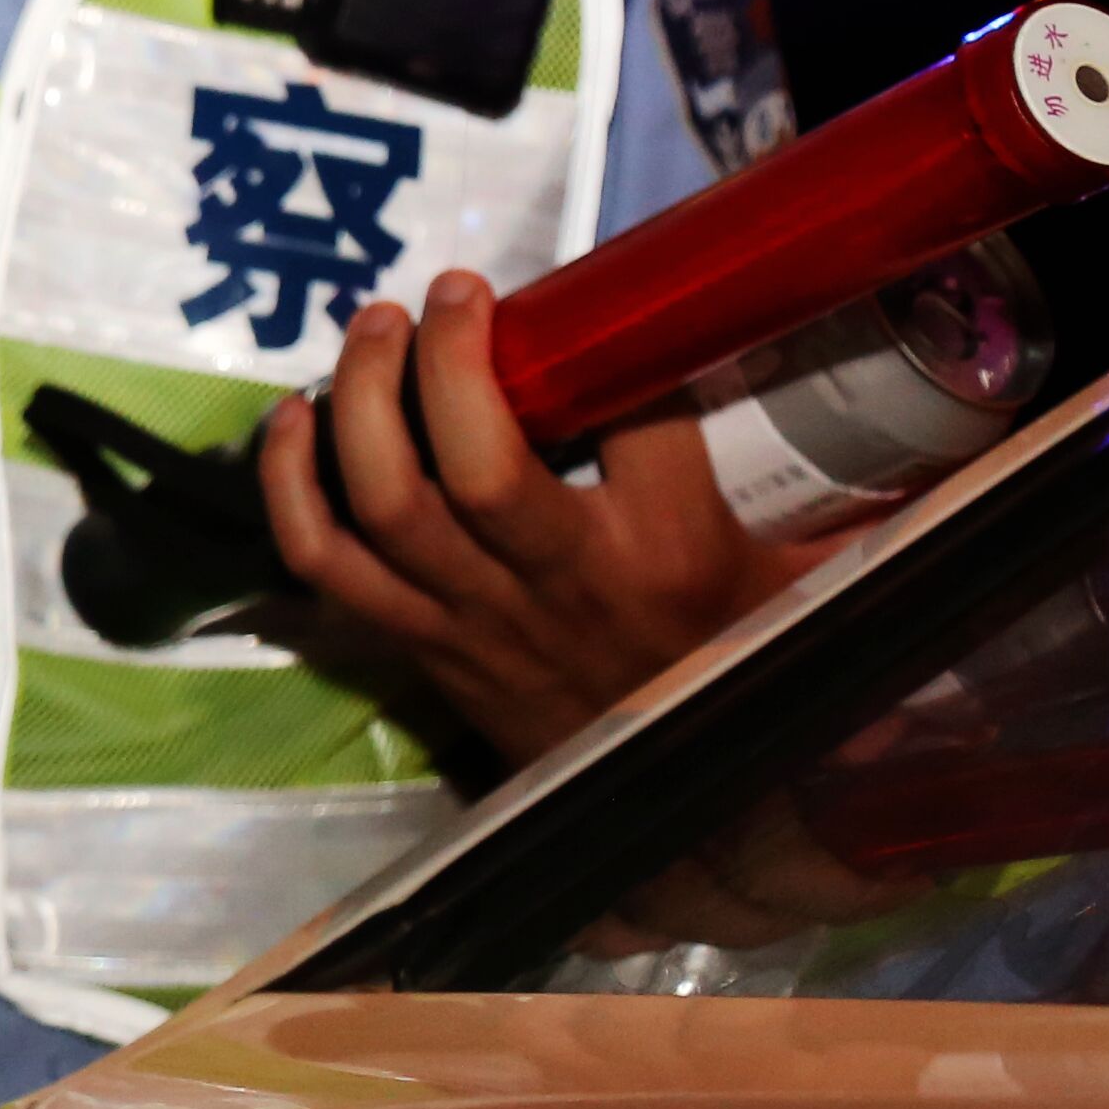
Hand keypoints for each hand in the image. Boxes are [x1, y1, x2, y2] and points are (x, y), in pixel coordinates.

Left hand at [260, 269, 810, 763]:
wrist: (686, 814)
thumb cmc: (736, 660)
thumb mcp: (799, 575)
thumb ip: (817, 488)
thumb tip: (808, 370)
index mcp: (673, 554)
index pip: (635, 418)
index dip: (603, 344)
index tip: (594, 305)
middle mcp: (567, 586)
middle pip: (476, 461)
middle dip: (446, 358)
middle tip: (447, 294)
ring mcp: (480, 621)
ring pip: (388, 502)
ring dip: (363, 398)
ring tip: (374, 327)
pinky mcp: (420, 646)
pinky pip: (328, 564)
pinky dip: (292, 485)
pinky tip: (294, 419)